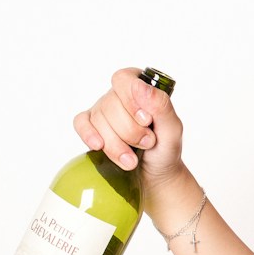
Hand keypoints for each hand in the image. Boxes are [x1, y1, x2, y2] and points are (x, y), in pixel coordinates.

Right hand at [72, 67, 185, 187]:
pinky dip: (88, 135)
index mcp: (141, 87)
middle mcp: (119, 95)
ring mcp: (102, 110)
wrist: (155, 175)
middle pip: (110, 103)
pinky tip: (98, 146)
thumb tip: (140, 86)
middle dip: (130, 130)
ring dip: (116, 144)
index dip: (132, 101)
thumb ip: (161, 105)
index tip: (146, 121)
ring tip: (132, 159)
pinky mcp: (91, 127)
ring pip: (98, 119)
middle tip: (148, 143)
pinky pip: (80, 124)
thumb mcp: (172, 128)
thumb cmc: (165, 148)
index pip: (124, 79)